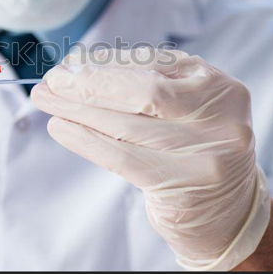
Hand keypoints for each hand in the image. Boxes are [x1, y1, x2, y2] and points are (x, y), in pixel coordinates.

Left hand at [31, 48, 270, 269]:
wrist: (226, 211)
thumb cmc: (193, 150)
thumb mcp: (184, 108)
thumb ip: (145, 84)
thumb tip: (79, 67)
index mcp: (217, 85)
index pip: (152, 64)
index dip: (105, 62)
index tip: (70, 63)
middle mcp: (219, 115)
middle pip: (141, 90)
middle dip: (89, 83)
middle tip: (52, 80)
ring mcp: (206, 152)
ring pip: (126, 124)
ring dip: (77, 109)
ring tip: (46, 100)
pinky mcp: (182, 185)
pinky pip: (120, 156)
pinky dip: (84, 139)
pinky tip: (59, 128)